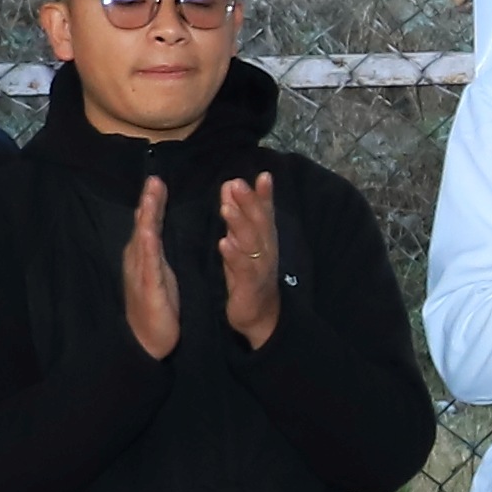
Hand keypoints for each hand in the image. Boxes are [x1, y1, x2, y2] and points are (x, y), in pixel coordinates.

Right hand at [121, 178, 181, 357]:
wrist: (147, 340)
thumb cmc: (158, 306)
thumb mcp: (161, 272)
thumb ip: (158, 251)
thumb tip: (157, 229)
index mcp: (144, 255)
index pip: (149, 222)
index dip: (153, 201)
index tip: (158, 180)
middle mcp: (138, 259)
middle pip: (143, 224)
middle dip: (148, 200)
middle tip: (154, 178)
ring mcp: (140, 271)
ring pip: (143, 237)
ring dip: (146, 215)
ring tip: (151, 195)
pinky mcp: (147, 286)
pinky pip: (148, 262)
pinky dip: (148, 244)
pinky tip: (148, 231)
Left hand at [217, 171, 285, 347]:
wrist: (260, 316)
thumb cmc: (249, 276)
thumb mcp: (244, 243)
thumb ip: (237, 216)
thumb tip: (230, 186)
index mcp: (265, 238)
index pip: (265, 212)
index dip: (264, 195)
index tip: (263, 175)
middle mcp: (266, 249)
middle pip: (259, 222)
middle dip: (249, 203)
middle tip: (236, 184)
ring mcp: (260, 267)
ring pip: (252, 242)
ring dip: (240, 224)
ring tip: (227, 208)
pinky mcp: (250, 285)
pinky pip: (242, 268)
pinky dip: (234, 255)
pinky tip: (225, 243)